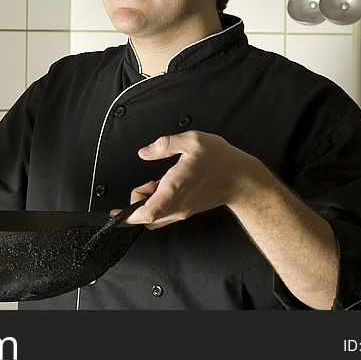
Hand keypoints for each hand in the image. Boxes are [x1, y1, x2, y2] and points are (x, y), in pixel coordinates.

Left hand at [112, 131, 261, 228]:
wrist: (244, 180)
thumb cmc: (221, 160)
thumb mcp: (192, 141)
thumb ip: (164, 144)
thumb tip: (144, 152)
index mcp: (174, 189)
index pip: (147, 213)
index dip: (128, 216)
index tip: (116, 213)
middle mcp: (177, 205)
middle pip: (146, 218)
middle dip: (136, 204)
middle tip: (145, 184)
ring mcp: (183, 211)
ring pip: (155, 218)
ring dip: (147, 204)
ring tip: (155, 183)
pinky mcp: (187, 211)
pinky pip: (165, 214)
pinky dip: (158, 204)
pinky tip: (165, 186)